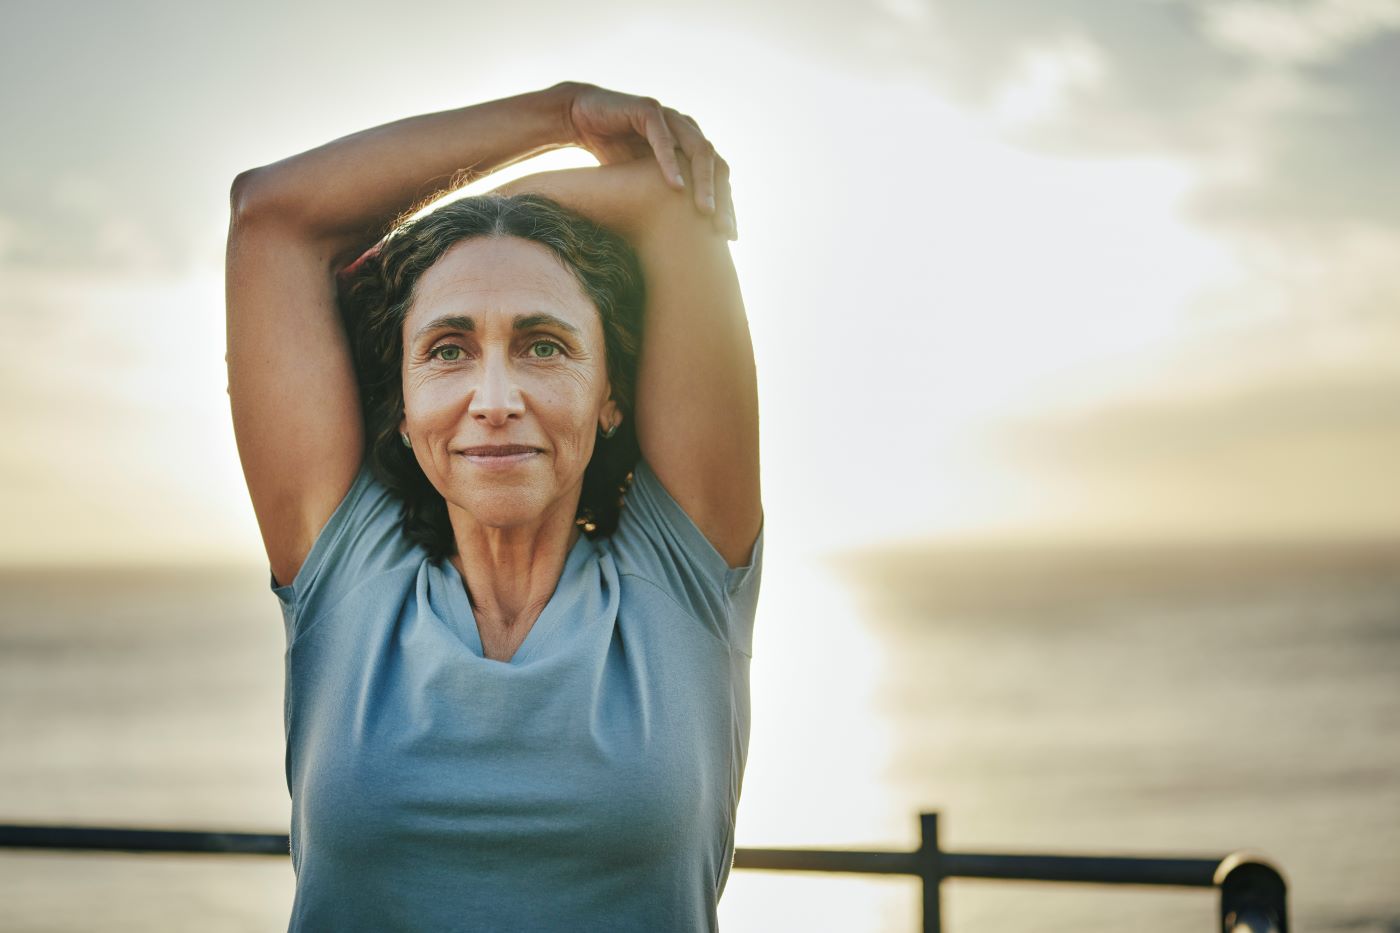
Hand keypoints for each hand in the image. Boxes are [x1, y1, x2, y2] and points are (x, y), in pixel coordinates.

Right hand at [556, 81, 736, 239]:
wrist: (580, 121)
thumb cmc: (614, 154)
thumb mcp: (645, 182)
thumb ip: (667, 199)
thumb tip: (684, 241)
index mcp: (692, 145)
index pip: (719, 176)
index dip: (727, 204)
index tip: (729, 237)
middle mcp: (687, 129)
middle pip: (717, 164)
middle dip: (723, 198)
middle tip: (723, 229)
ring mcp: (671, 117)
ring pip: (698, 149)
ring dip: (703, 182)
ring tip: (705, 211)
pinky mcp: (648, 109)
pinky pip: (663, 138)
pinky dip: (670, 162)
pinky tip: (676, 186)